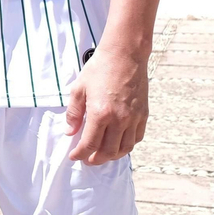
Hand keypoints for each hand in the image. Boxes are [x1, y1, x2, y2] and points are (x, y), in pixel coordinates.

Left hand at [66, 45, 148, 164]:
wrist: (124, 55)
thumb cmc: (99, 69)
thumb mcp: (78, 89)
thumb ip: (74, 113)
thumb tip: (70, 132)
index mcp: (100, 114)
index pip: (89, 144)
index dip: (80, 154)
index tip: (73, 156)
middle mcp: (119, 120)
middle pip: (108, 151)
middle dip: (95, 159)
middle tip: (87, 159)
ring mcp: (133, 118)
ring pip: (125, 148)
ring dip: (112, 156)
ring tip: (102, 155)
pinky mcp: (143, 114)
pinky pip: (137, 137)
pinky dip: (127, 145)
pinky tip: (119, 144)